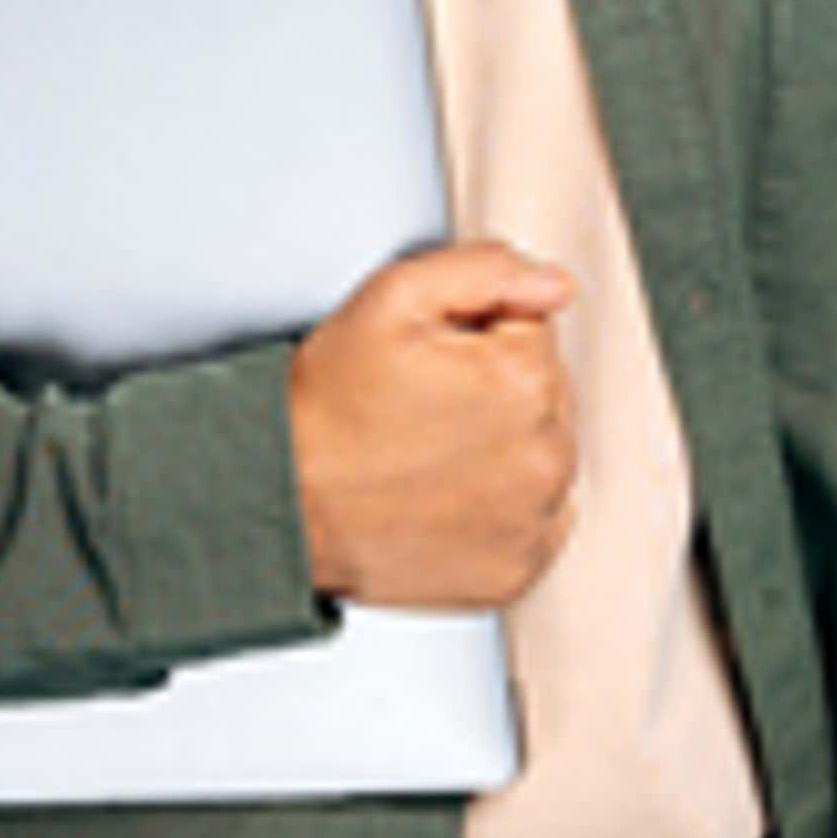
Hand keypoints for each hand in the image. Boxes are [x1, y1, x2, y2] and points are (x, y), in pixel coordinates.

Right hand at [286, 240, 575, 607]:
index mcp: (526, 379)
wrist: (282, 499)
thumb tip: (554, 283)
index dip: (476, 334)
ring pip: (543, 453)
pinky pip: (536, 519)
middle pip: (545, 391)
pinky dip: (502, 506)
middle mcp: (546, 454)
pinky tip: (446, 494)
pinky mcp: (517, 568)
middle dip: (494, 387)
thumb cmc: (328, 405)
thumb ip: (487, 270)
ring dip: (503, 445)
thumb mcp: (393, 297)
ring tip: (428, 451)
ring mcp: (533, 519)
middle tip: (421, 406)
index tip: (430, 360)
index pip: (533, 327)